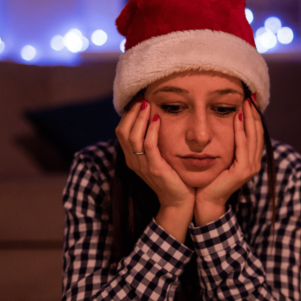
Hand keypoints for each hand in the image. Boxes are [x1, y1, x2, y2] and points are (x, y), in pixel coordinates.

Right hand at [115, 100, 194, 239]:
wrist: (179, 201)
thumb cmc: (172, 178)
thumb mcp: (158, 158)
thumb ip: (152, 144)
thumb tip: (154, 121)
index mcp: (131, 158)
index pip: (121, 131)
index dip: (128, 114)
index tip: (138, 100)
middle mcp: (133, 161)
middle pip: (123, 131)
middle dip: (132, 112)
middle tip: (142, 98)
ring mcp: (142, 166)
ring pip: (133, 136)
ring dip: (141, 117)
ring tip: (148, 104)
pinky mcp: (155, 169)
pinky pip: (149, 145)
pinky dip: (152, 130)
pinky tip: (158, 119)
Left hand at [194, 98, 263, 225]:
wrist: (205, 199)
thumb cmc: (210, 178)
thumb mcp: (221, 157)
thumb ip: (228, 144)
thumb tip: (226, 123)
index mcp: (251, 158)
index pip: (255, 133)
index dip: (254, 116)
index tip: (250, 99)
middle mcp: (254, 162)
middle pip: (257, 132)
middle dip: (254, 113)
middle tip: (250, 96)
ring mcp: (251, 167)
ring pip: (252, 136)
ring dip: (249, 118)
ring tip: (246, 103)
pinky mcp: (243, 170)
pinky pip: (243, 146)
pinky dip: (240, 131)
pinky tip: (236, 118)